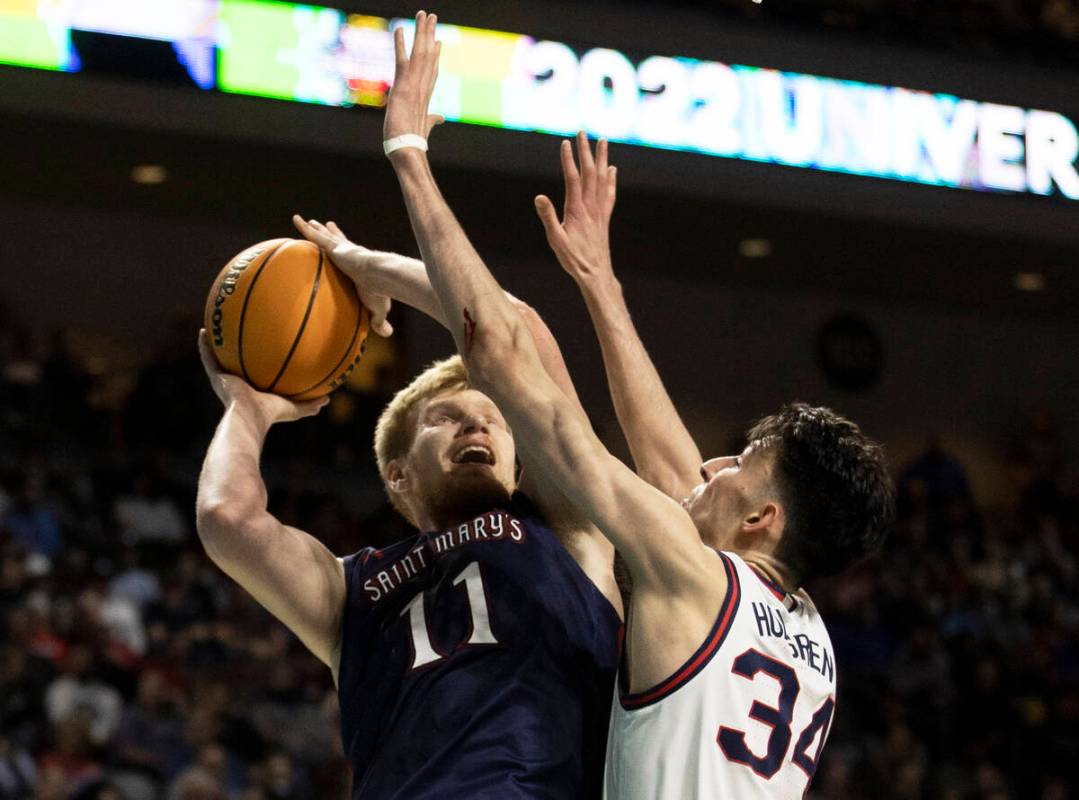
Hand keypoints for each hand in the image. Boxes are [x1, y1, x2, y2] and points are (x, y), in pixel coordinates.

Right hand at [198, 330, 327, 427]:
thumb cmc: (271, 414)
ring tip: (215, 328)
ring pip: (217, 359)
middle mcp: (236, 384)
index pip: (253, 376)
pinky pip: (207, 357)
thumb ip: (309, 404)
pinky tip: (203, 331)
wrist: (250, 416)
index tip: (259, 352)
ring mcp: (223, 380)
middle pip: (234, 365)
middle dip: (235, 353)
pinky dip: (204, 345)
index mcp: (251, 391)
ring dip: (216, 345)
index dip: (255, 366)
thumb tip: (327, 400)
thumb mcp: (294, 408)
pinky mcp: (215, 376)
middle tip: (238, 336)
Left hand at [291, 215, 393, 336]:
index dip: (348, 248)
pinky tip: (295, 219)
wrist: (379, 277)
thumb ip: (379, 320)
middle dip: (332, 233)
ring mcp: (341, 249)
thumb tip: (387, 334)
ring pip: (325, 237)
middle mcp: (350, 253)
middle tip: (325, 224)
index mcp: (360, 264)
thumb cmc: (379, 292)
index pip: (353, 254)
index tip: (344, 242)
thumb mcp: (378, 308)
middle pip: (338, 241)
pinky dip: (305, 228)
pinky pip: (315, 236)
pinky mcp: (334, 247)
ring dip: (317, 229)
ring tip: (308, 222)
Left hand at [384, 11, 443, 158]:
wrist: (407, 148)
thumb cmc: (412, 141)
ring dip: (421, 32)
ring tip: (423, 14)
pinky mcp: (403, 86)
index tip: (438, 41)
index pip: (432, 70)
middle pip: (429, 55)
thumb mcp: (423, 127)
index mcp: (426, 95)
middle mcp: (423, 86)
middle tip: (431, 16)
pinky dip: (400, 43)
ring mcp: (414, 85)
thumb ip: (431, 120)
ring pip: (420, 53)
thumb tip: (439, 118)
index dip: (435, 55)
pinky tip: (400, 28)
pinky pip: (402, 59)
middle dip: (430, 34)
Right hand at [534, 131, 617, 286]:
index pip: (573, 179)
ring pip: (602, 179)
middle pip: (590, 173)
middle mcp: (591, 207)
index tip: (565, 143)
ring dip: (602, 158)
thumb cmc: (573, 260)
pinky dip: (610, 179)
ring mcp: (600, 211)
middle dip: (586, 151)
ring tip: (603, 141)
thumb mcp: (556, 240)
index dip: (569, 160)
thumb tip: (539, 197)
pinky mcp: (604, 218)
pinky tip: (612, 170)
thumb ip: (548, 217)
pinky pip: (609, 193)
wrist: (596, 274)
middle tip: (583, 132)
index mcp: (577, 210)